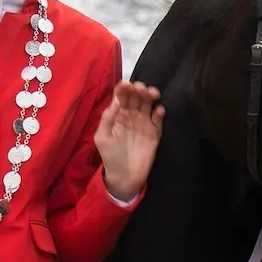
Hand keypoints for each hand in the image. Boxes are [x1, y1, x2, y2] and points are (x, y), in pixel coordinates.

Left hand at [94, 81, 164, 202]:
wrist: (124, 177)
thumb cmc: (110, 156)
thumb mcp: (101, 137)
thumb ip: (107, 118)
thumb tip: (117, 100)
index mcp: (118, 115)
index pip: (122, 95)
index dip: (124, 87)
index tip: (127, 85)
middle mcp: (132, 115)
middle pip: (136, 96)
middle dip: (139, 88)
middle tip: (141, 88)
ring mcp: (144, 123)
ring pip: (148, 103)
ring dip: (150, 95)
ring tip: (152, 94)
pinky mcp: (155, 133)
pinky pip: (158, 120)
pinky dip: (160, 113)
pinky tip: (158, 111)